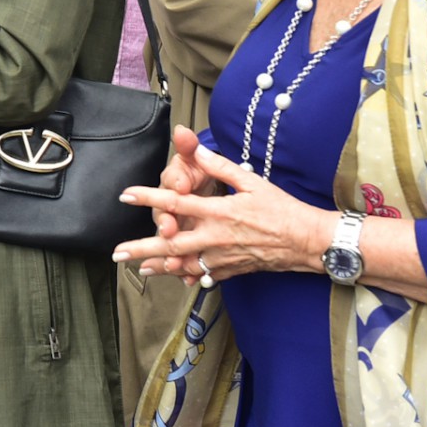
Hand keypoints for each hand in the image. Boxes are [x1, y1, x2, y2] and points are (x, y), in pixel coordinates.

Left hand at [115, 137, 331, 285]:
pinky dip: (186, 276)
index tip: (125, 195)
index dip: (149, 198)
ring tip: (137, 269)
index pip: (176, 203)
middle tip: (117, 253)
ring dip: (159, 267)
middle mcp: (215, 237)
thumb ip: (220, 166)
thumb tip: (196, 147)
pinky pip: (204, 275)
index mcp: (218, 212)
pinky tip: (172, 278)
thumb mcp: (252, 181)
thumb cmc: (283, 209)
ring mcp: (222, 257)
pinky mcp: (231, 270)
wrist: (308, 242)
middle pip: (171, 244)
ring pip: (184, 264)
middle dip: (142, 248)